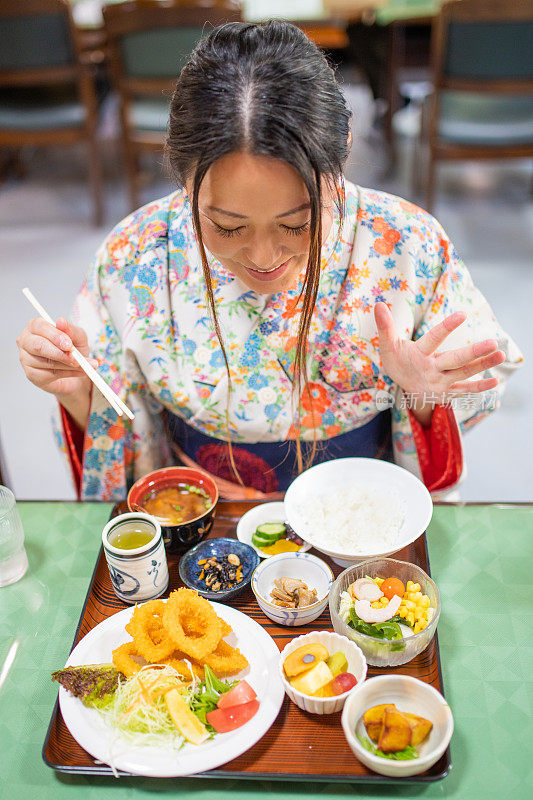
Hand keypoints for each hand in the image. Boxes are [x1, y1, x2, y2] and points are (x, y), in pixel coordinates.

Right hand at [17, 317, 93, 427]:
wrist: (75, 369)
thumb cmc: (73, 348)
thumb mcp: (78, 337)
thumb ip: (71, 330)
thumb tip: (61, 321)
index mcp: (35, 326)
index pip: (39, 327)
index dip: (55, 336)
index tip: (69, 345)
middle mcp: (26, 341)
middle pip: (38, 346)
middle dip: (59, 353)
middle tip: (76, 359)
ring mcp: (26, 359)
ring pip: (46, 362)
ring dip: (68, 365)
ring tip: (84, 365)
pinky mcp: (31, 374)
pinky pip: (49, 374)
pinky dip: (67, 373)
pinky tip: (77, 372)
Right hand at [374, 303, 505, 423]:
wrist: (400, 390)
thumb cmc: (397, 361)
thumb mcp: (388, 345)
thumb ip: (385, 326)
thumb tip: (378, 304)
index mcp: (418, 356)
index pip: (433, 339)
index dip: (447, 327)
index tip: (462, 315)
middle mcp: (430, 370)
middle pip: (454, 360)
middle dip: (474, 353)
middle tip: (493, 343)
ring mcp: (440, 382)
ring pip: (464, 374)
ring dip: (482, 365)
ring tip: (501, 354)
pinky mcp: (446, 392)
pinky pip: (464, 390)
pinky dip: (479, 387)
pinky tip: (494, 381)